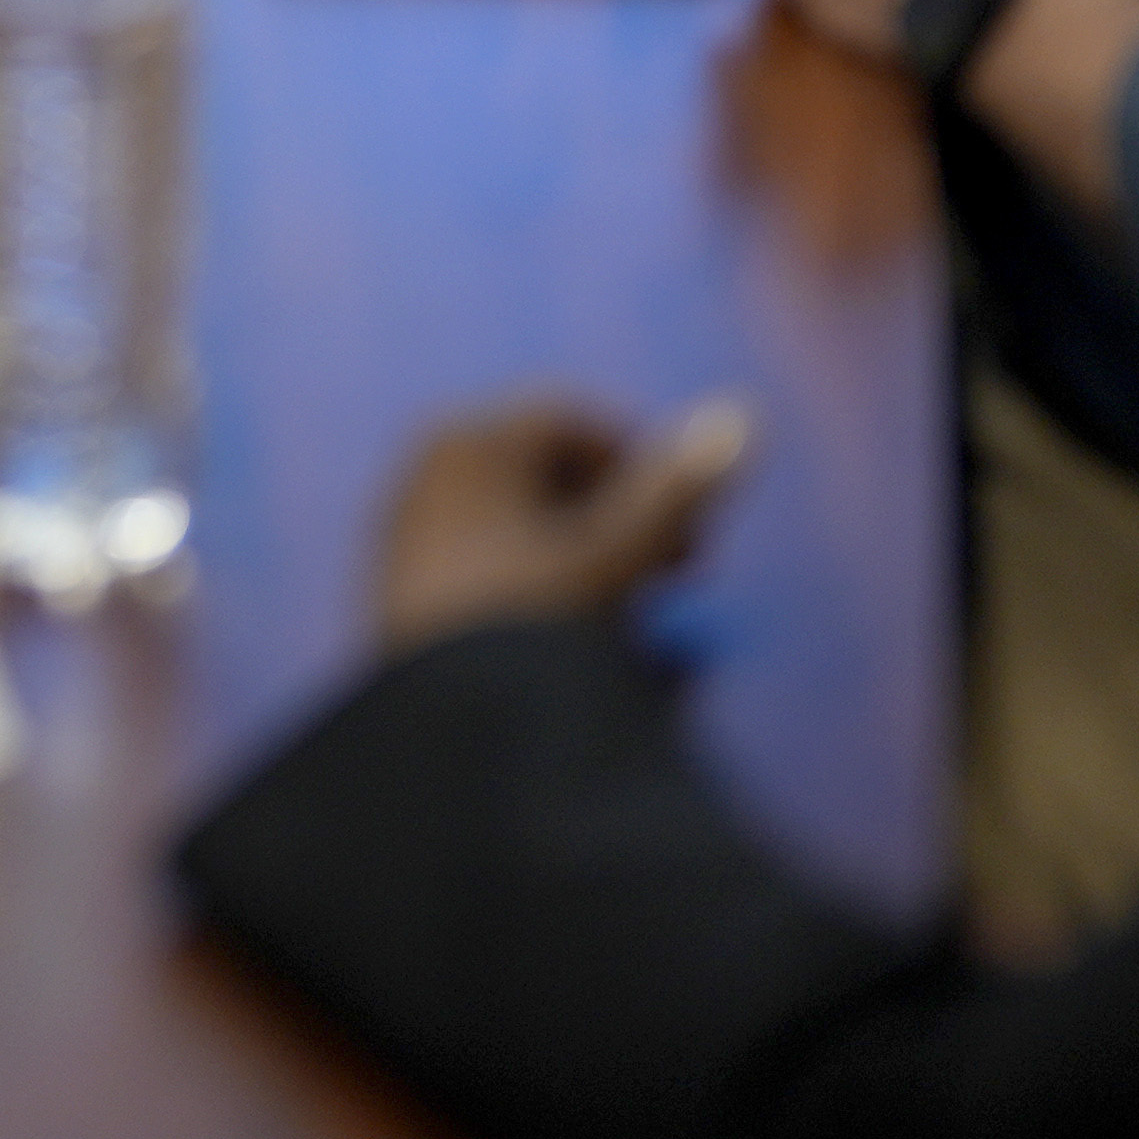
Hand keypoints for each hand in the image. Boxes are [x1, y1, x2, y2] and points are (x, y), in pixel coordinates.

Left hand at [371, 394, 757, 652]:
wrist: (438, 727)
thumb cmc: (534, 622)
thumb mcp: (618, 554)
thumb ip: (677, 487)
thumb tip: (744, 411)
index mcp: (469, 440)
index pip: (573, 424)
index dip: (645, 468)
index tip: (694, 530)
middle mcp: (425, 473)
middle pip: (542, 473)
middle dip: (618, 515)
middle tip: (680, 569)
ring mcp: (403, 534)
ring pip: (514, 523)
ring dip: (582, 554)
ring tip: (634, 610)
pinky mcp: (394, 593)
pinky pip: (481, 567)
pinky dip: (535, 586)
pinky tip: (569, 641)